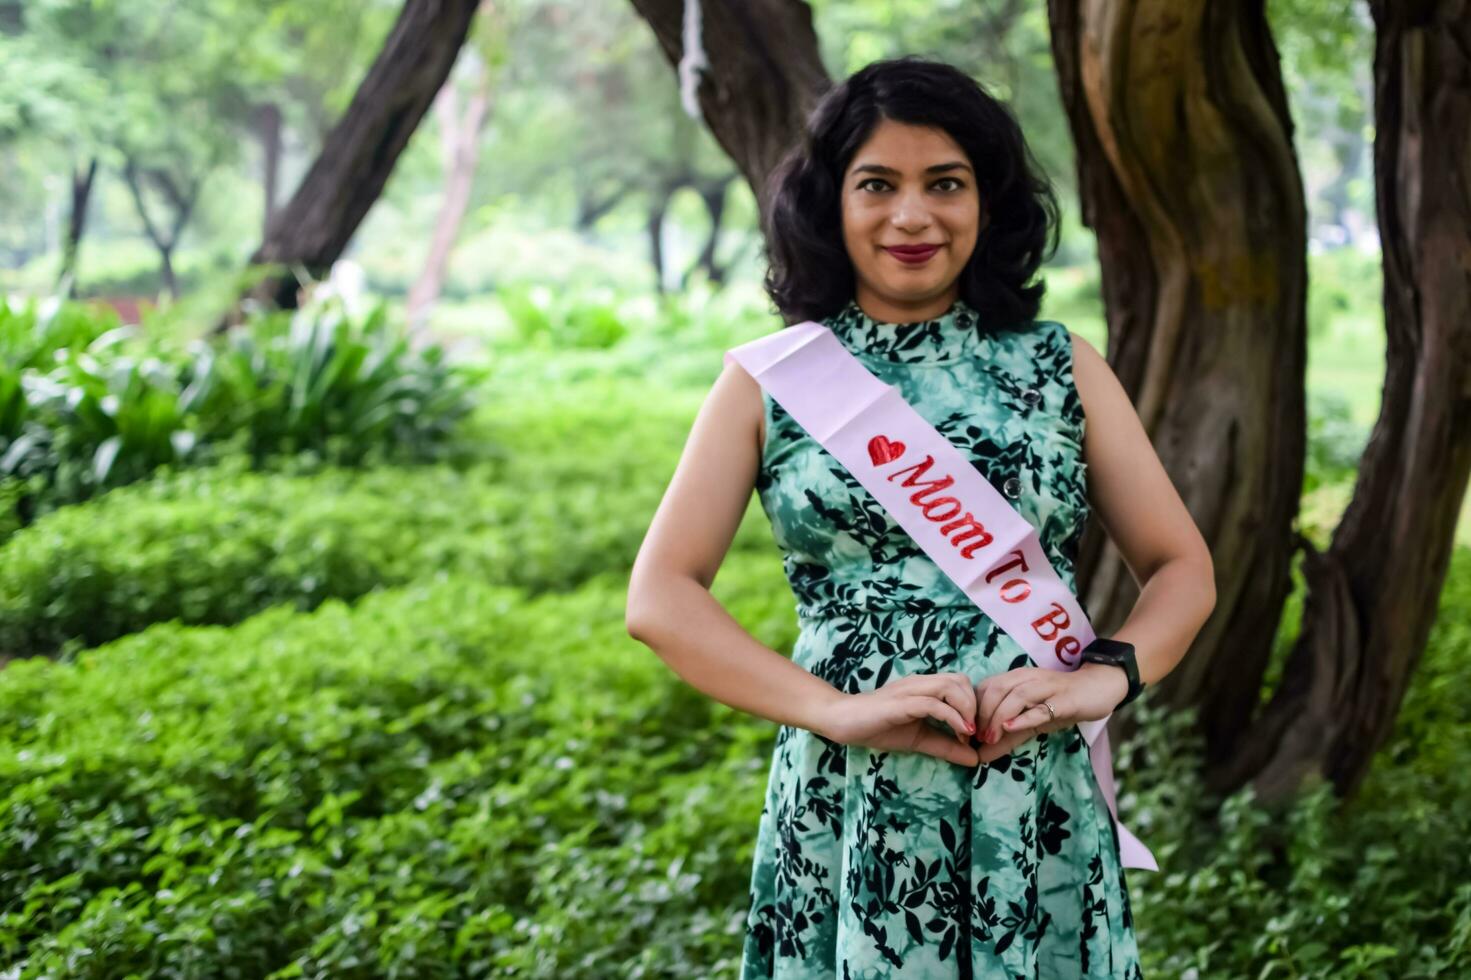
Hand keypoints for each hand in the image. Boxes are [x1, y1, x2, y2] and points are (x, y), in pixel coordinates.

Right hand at [813, 672, 981, 766]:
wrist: (843, 722)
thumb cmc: (878, 727)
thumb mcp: (920, 739)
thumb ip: (946, 746)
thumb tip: (975, 759)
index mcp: (925, 687)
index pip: (961, 683)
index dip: (975, 705)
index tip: (976, 733)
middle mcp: (920, 683)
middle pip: (961, 679)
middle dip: (976, 705)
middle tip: (976, 733)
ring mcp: (910, 690)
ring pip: (950, 686)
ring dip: (967, 710)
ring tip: (968, 733)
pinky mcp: (901, 702)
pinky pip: (933, 703)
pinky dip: (952, 717)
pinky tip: (959, 733)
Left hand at [969, 663, 1128, 764]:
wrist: (1098, 688)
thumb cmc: (1061, 703)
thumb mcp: (1032, 721)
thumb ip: (1007, 738)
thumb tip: (980, 757)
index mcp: (1017, 679)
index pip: (986, 687)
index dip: (972, 708)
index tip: (966, 731)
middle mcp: (1028, 678)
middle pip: (995, 689)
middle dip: (982, 714)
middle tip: (977, 738)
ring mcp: (1046, 687)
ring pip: (1015, 695)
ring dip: (998, 717)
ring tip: (989, 738)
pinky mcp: (1063, 699)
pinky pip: (1041, 706)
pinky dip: (1023, 717)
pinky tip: (1010, 727)